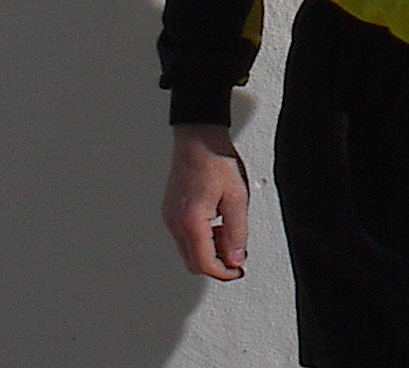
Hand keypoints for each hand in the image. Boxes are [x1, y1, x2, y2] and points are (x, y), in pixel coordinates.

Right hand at [162, 124, 249, 279]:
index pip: (204, 264)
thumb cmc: (216, 159)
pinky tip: (217, 225)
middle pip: (193, 262)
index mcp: (191, 221)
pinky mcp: (170, 210)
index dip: (223, 273)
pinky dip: (201, 239)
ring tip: (229, 236)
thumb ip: (237, 232)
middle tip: (236, 258)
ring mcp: (170, 216)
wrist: (198, 136)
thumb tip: (236, 259)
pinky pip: (184, 236)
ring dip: (209, 252)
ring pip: (188, 251)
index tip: (237, 271)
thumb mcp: (237, 196)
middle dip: (216, 265)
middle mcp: (175, 222)